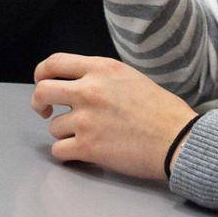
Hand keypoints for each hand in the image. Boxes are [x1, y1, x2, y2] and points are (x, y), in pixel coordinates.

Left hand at [31, 53, 197, 179]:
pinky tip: (83, 153)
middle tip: (46, 112)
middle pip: (42, 91)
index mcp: (102, 69)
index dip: (41, 73)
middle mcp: (90, 90)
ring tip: (89, 136)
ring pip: (54, 126)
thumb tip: (79, 85)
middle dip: (39, 103)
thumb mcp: (130, 78)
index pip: (55, 62)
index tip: (43, 83)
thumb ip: (102, 78)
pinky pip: (59, 150)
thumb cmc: (163, 112)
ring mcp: (87, 119)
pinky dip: (68, 154)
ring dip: (66, 133)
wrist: (178, 139)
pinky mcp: (88, 146)